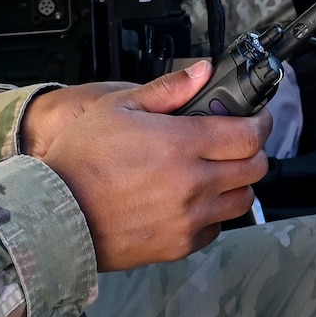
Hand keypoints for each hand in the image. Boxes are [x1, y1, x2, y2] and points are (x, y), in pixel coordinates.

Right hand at [37, 61, 270, 270]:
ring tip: (217, 173)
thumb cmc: (81, 159)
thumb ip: (167, 90)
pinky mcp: (180, 245)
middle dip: (254, 151)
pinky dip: (215, 214)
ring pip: (242, 200)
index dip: (260, 123)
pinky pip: (217, 228)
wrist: (56, 216)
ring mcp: (189, 218)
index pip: (248, 134)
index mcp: (181, 144)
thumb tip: (202, 71)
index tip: (257, 119)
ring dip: (238, 183)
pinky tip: (193, 201)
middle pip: (255, 168)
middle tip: (238, 143)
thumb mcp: (117, 107)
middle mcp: (193, 183)